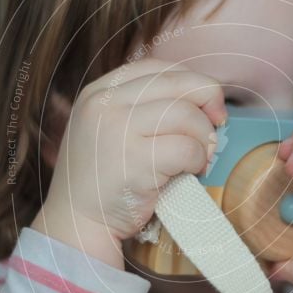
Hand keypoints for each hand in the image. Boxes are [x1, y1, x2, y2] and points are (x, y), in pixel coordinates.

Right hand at [32, 58, 226, 267]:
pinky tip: (190, 172)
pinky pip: (187, 148)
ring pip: (186, 115)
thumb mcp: (109, 130)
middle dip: (208, 103)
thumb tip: (205, 98)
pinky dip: (198, 160)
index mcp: (98, 92)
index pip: (158, 68)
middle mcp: (104, 104)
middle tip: (216, 129)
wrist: (76, 225)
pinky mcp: (134, 160)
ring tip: (199, 158)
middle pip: (178, 83)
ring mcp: (117, 130)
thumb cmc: (103, 180)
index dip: (190, 83)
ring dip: (203, 138)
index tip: (205, 106)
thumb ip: (143, 108)